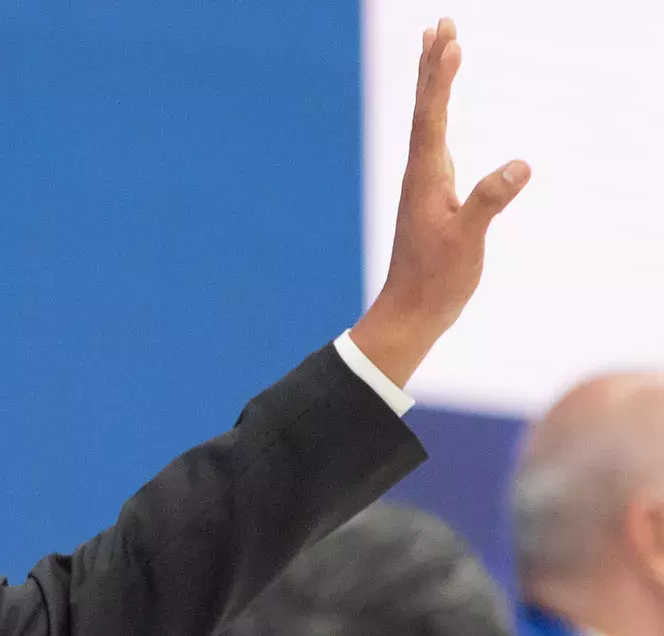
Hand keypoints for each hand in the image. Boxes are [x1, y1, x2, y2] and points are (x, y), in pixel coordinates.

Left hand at [352, 18, 529, 385]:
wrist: (410, 311)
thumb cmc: (437, 280)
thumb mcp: (467, 241)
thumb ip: (489, 202)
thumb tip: (519, 166)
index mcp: (426, 178)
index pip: (431, 117)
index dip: (439, 79)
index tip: (448, 42)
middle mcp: (420, 173)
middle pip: (425, 108)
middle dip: (433, 65)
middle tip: (439, 24)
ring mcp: (424, 182)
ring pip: (427, 120)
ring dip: (432, 83)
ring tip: (438, 49)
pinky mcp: (431, 194)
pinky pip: (433, 139)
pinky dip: (437, 113)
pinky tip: (437, 110)